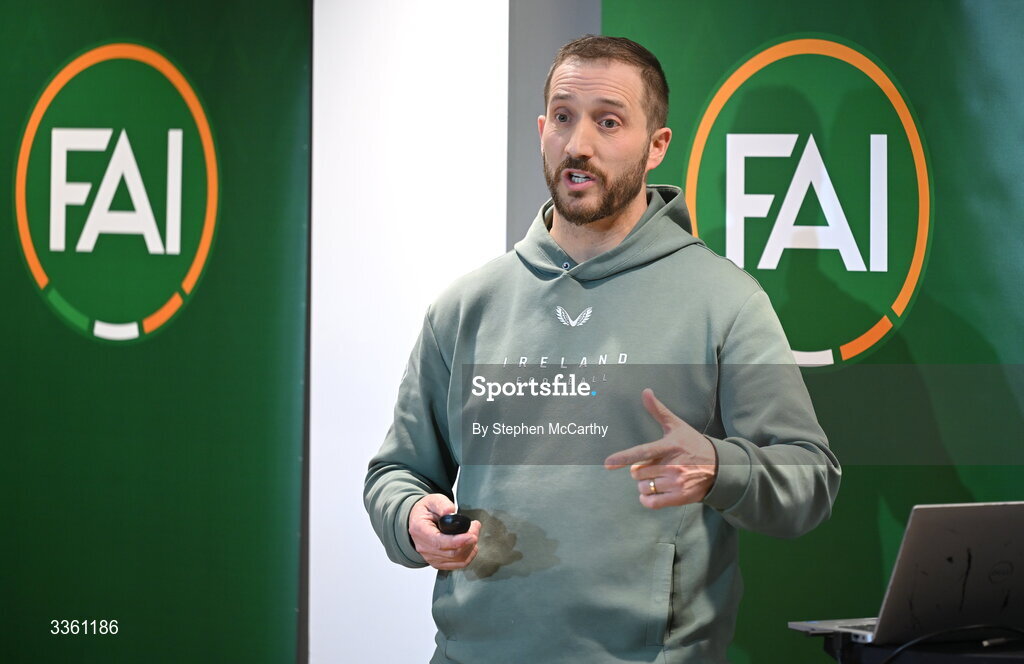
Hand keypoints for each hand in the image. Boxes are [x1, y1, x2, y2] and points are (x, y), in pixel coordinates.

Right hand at [408, 493, 480, 569]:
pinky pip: (456, 564)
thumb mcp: (433, 500)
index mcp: (420, 530)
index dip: (458, 541)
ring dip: (470, 548)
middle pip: (451, 553)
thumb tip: (450, 511)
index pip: (439, 542)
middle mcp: (423, 547)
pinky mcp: (438, 562)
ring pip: (456, 560)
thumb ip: (442, 505)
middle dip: (469, 542)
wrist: (419, 520)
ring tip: (473, 533)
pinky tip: (471, 545)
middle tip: (475, 528)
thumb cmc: (426, 510)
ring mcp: (430, 557)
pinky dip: (468, 556)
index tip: (471, 535)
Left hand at [604, 388, 717, 508]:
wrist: (720, 467)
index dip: (623, 458)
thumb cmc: (693, 443)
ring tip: (657, 477)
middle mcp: (673, 465)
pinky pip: (652, 502)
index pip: (642, 452)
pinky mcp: (679, 498)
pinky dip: (646, 499)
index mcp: (669, 446)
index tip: (607, 464)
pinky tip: (651, 493)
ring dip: (645, 484)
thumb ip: (658, 411)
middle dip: (640, 470)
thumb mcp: (677, 426)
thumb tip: (645, 391)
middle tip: (653, 465)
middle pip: (638, 472)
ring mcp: (676, 483)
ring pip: (644, 487)